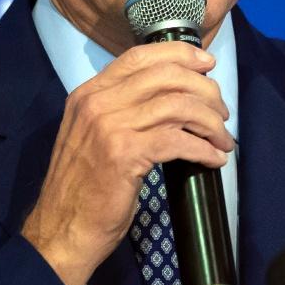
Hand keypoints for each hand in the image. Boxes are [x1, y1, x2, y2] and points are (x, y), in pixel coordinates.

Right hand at [23, 41, 233, 284]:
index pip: (139, 56)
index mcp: (89, 94)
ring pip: (177, 106)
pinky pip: (177, 140)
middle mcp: (96, 102)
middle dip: (204, 90)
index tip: (207, 64)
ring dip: (210, 122)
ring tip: (223, 140)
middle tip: (221, 112)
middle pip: (165, 76)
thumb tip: (172, 96)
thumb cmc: (84, 188)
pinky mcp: (124, 154)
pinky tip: (214, 159)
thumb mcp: (95, 136)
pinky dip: (203, 149)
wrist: (62, 229)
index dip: (179, 54)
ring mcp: (108, 127)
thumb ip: (122, 110)